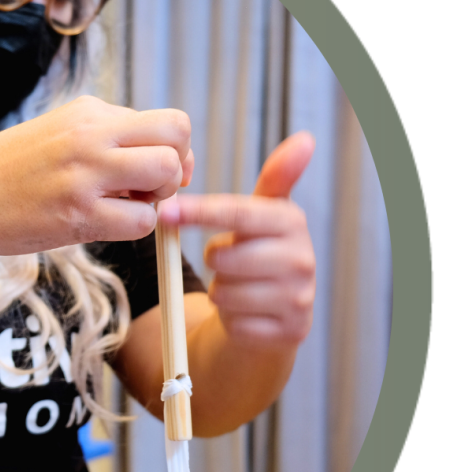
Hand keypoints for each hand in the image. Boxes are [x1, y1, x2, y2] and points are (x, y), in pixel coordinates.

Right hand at [0, 96, 193, 255]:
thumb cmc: (8, 172)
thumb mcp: (60, 135)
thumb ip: (110, 140)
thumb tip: (169, 162)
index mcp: (89, 111)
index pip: (166, 121)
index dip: (174, 150)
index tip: (152, 172)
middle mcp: (91, 133)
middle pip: (177, 136)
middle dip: (174, 170)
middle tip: (146, 191)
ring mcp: (85, 172)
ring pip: (166, 173)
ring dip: (157, 199)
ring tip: (123, 207)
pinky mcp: (77, 212)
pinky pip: (142, 221)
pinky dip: (134, 228)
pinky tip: (102, 224)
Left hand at [158, 131, 316, 347]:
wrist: (275, 315)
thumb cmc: (260, 255)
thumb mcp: (264, 216)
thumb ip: (276, 178)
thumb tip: (304, 139)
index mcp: (292, 222)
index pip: (238, 212)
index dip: (199, 212)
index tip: (166, 212)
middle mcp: (302, 259)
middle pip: (225, 256)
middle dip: (213, 259)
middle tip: (224, 260)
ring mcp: (298, 298)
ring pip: (225, 292)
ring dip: (220, 290)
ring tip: (237, 285)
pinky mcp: (288, 332)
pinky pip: (234, 322)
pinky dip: (230, 318)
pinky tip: (245, 312)